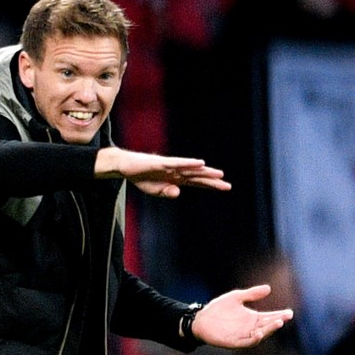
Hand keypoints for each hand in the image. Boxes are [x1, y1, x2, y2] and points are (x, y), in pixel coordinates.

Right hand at [95, 147, 230, 197]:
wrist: (126, 166)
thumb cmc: (142, 177)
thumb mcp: (155, 191)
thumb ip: (167, 192)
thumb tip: (178, 192)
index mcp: (177, 179)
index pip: (197, 183)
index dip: (210, 185)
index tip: (224, 188)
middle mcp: (177, 171)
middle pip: (197, 176)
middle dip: (212, 181)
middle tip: (228, 186)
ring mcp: (170, 166)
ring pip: (191, 169)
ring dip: (204, 171)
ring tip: (219, 174)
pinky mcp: (161, 162)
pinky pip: (178, 163)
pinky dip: (189, 163)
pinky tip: (199, 163)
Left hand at [191, 285, 293, 348]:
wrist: (201, 319)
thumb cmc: (218, 309)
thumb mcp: (236, 298)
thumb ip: (251, 294)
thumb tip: (268, 288)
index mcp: (253, 318)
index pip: (269, 316)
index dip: (280, 315)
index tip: (289, 312)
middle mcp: (251, 328)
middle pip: (267, 326)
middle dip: (277, 322)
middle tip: (285, 317)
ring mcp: (244, 335)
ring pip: (260, 335)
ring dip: (269, 330)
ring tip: (277, 322)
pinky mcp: (235, 342)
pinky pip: (247, 342)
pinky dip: (254, 339)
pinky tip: (259, 333)